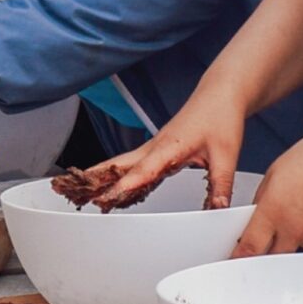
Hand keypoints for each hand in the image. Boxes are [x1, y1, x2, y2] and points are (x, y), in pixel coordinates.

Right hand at [90, 87, 247, 210]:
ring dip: (102, 174)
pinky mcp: (158, 148)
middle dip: (97, 177)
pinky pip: (133, 163)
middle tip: (76, 191)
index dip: (125, 184)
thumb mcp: (226, 156)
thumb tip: (218, 209)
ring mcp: (155, 146)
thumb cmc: (220, 117)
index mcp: (170, 146)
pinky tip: (113, 186)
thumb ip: (221, 185)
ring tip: (83, 190)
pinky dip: (118, 173)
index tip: (107, 197)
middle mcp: (157, 145)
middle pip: (120, 163)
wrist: (221, 94)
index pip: (144, 169)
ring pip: (122, 162)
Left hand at [232, 129, 302, 255]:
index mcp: (273, 211)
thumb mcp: (274, 172)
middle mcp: (293, 228)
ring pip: (296, 245)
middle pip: (273, 254)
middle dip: (267, 247)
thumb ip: (262, 198)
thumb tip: (257, 213)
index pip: (250, 246)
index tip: (236, 258)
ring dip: (292, 235)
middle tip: (268, 232)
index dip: (240, 256)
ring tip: (301, 205)